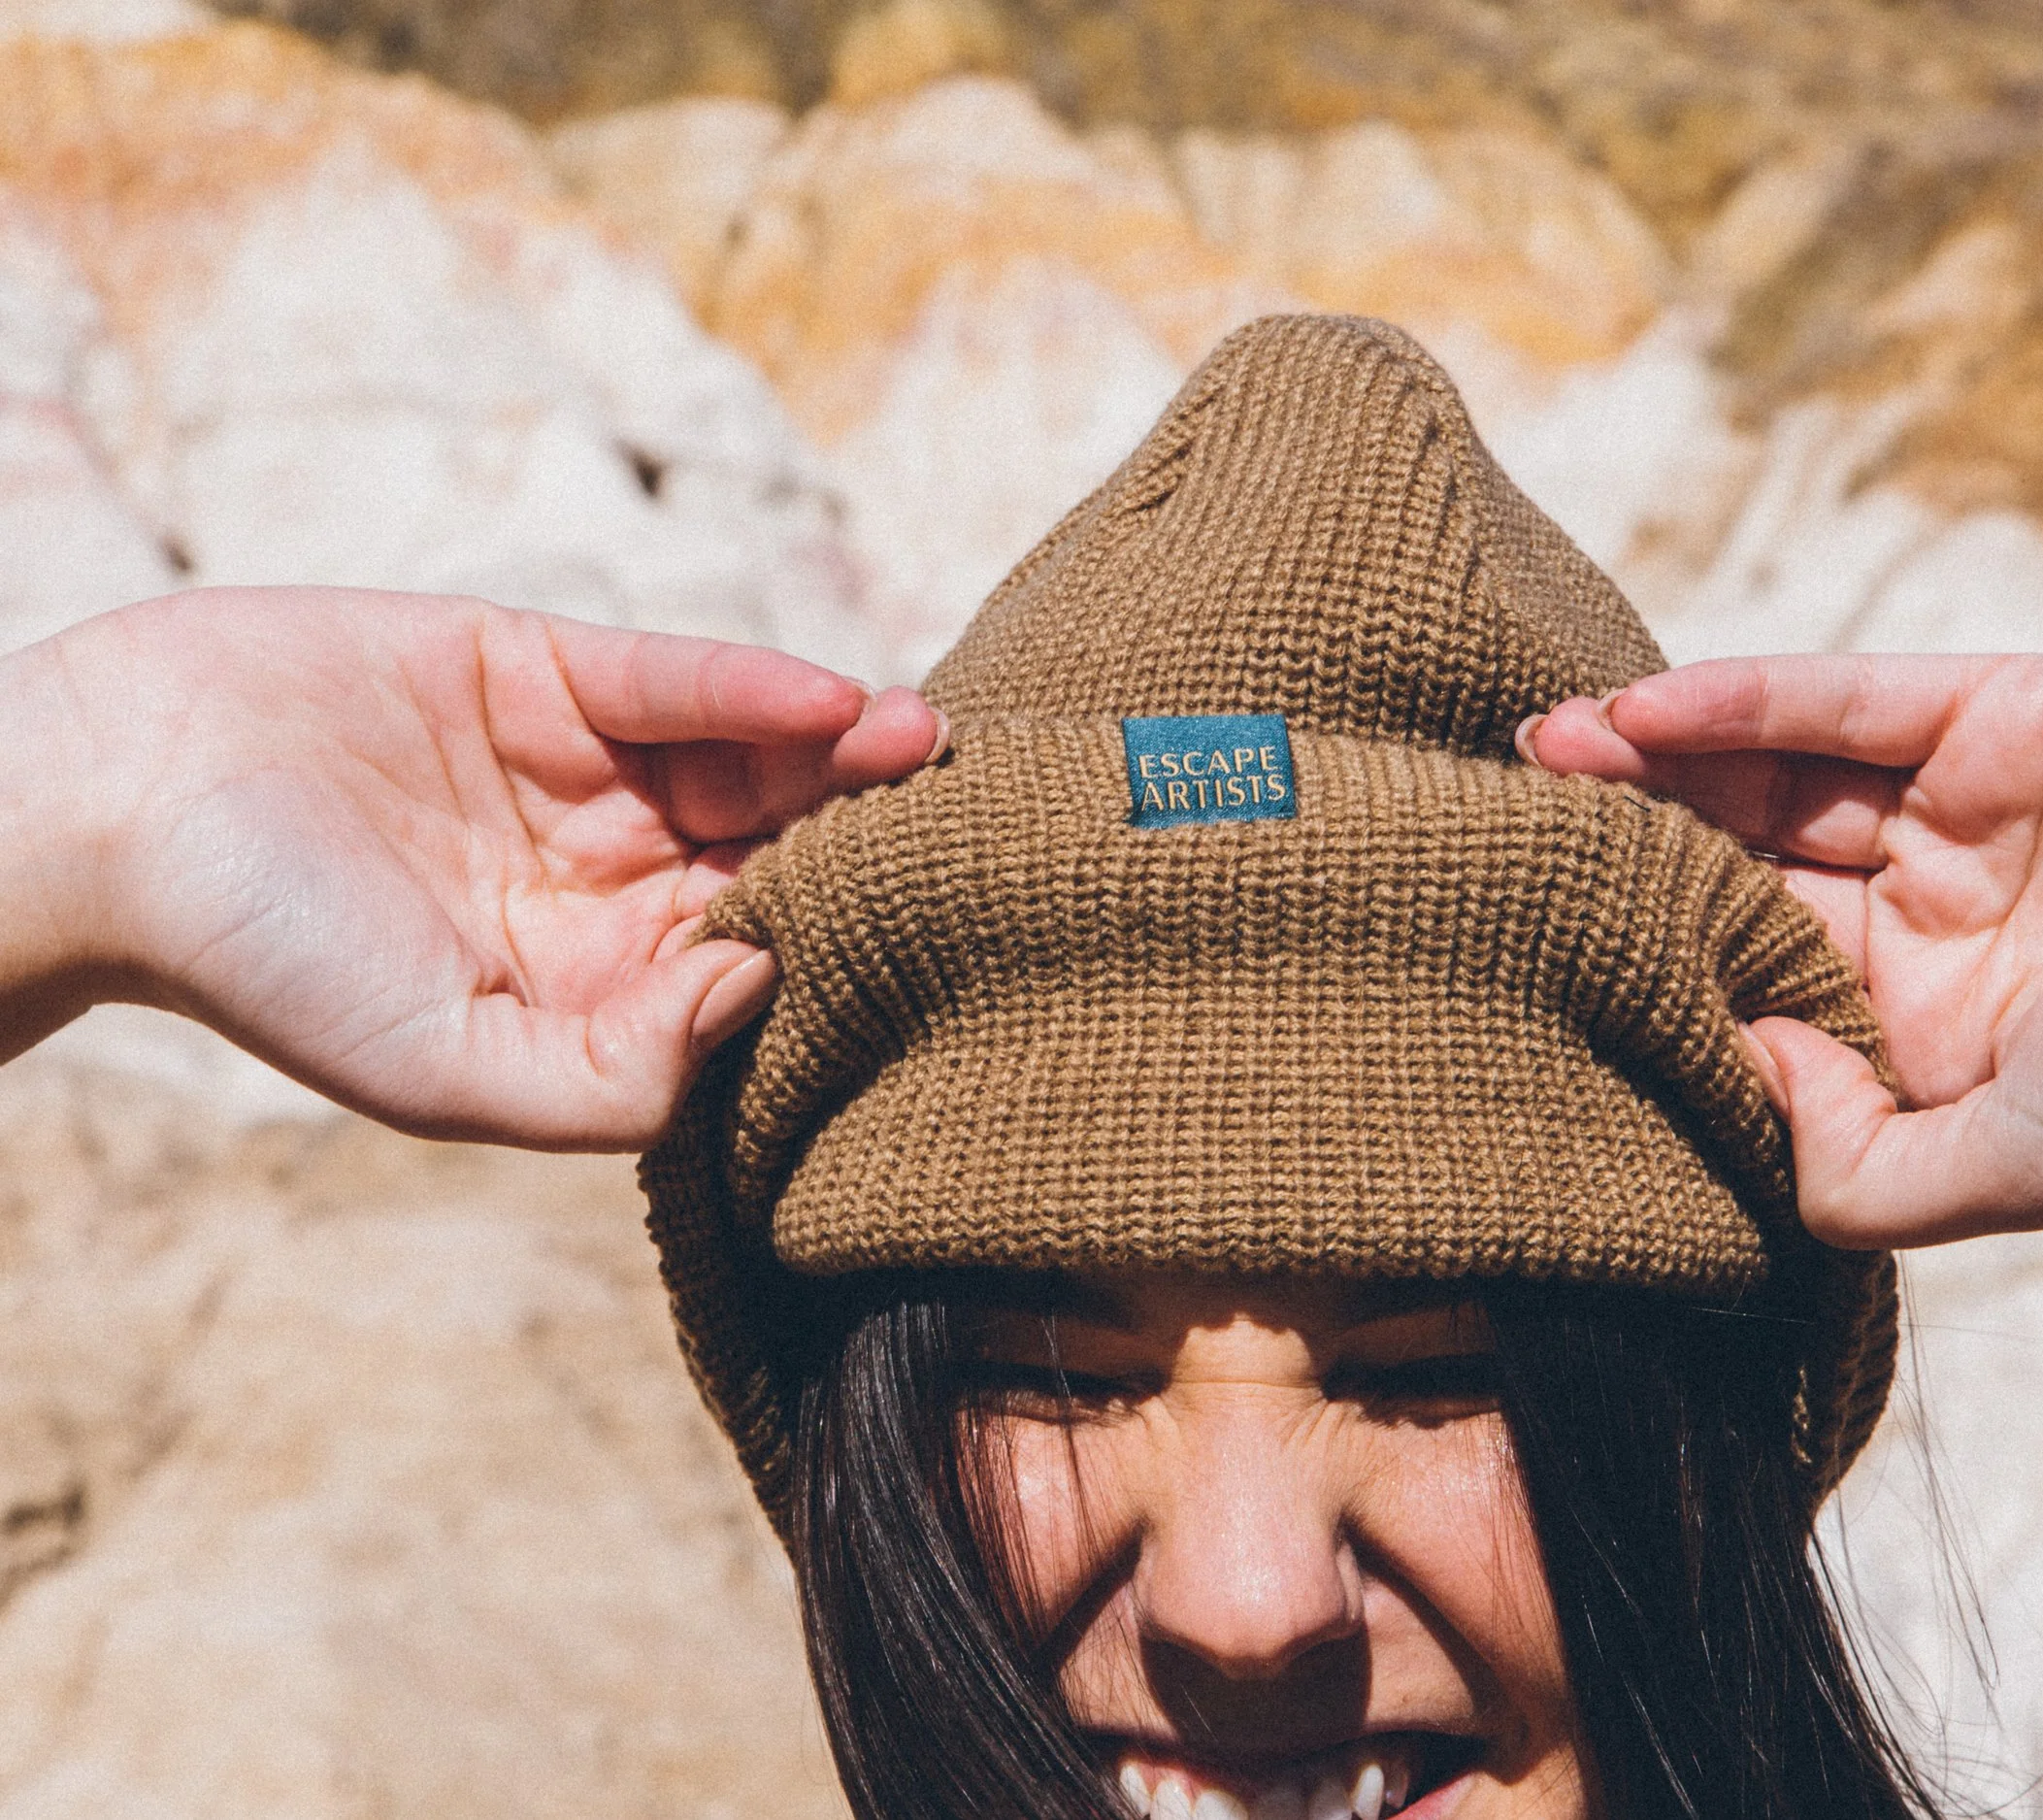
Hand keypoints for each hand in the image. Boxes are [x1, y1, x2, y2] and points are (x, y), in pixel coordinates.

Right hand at [0, 587, 944, 1149]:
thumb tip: (763, 986)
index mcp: (600, 984)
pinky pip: (667, 677)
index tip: (944, 932)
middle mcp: (608, 879)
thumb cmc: (270, 970)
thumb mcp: (449, 1071)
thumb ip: (617, 1072)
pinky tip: (833, 698)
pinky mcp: (537, 664)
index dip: (842, 941)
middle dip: (872, 838)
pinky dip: (749, 685)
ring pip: (744, 758)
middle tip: (982, 825)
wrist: (109, 813)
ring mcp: (580, 769)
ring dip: (840, 754)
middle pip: (773, 852)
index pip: (754, 959)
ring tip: (929, 750)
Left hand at [1519, 646, 2042, 1244]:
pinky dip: (1741, 701)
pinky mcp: (2006, 707)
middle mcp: (1933, 920)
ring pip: (1772, 780)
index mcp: (1928, 1030)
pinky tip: (1635, 712)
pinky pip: (1845, 699)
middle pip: (1741, 873)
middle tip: (1485, 832)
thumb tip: (1740, 1079)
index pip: (1754, 987)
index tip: (1521, 953)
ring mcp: (1966, 810)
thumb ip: (1864, 1174)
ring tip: (1530, 755)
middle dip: (1621, 851)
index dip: (1646, 965)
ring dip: (1651, 765)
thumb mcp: (2019, 1165)